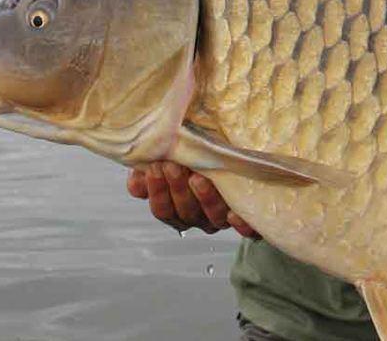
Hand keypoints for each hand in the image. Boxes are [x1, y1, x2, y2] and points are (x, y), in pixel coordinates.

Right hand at [125, 162, 259, 238]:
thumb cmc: (197, 157)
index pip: (163, 209)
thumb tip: (136, 179)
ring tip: (198, 178)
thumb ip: (151, 170)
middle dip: (177, 189)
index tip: (153, 168)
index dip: (156, 191)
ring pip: (213, 218)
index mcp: (178, 209)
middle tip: (173, 166)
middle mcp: (200, 217)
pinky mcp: (250, 218)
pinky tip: (234, 213)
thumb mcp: (172, 159)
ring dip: (204, 199)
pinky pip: (248, 230)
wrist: (237, 156)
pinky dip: (242, 225)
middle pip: (185, 213)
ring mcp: (224, 218)